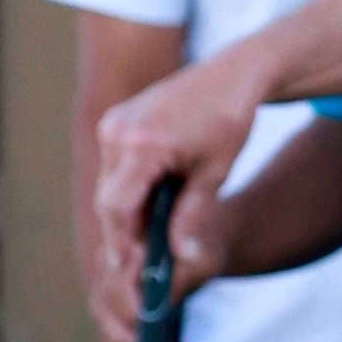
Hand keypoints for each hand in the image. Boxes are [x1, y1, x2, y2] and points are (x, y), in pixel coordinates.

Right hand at [96, 49, 270, 312]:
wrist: (231, 74)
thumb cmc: (230, 120)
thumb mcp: (214, 173)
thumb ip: (193, 216)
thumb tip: (181, 257)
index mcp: (142, 143)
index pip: (118, 206)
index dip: (122, 241)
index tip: (131, 267)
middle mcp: (118, 131)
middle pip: (109, 197)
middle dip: (124, 231)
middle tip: (140, 262)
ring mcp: (113, 123)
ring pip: (110, 183)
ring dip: (126, 211)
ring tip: (148, 238)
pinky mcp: (116, 121)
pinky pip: (115, 166)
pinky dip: (129, 189)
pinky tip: (149, 208)